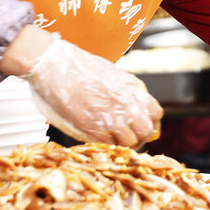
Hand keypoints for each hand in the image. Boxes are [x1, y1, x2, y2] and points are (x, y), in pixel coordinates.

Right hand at [9, 31, 162, 146]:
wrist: (53, 63)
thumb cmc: (76, 65)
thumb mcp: (111, 73)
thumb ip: (123, 90)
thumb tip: (130, 106)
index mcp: (132, 87)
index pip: (155, 113)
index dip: (151, 123)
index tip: (144, 128)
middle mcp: (126, 103)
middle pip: (146, 131)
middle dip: (139, 138)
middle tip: (128, 140)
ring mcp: (110, 117)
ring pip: (129, 143)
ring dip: (122, 145)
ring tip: (111, 142)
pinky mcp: (92, 128)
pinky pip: (108, 145)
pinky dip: (105, 146)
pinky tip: (98, 140)